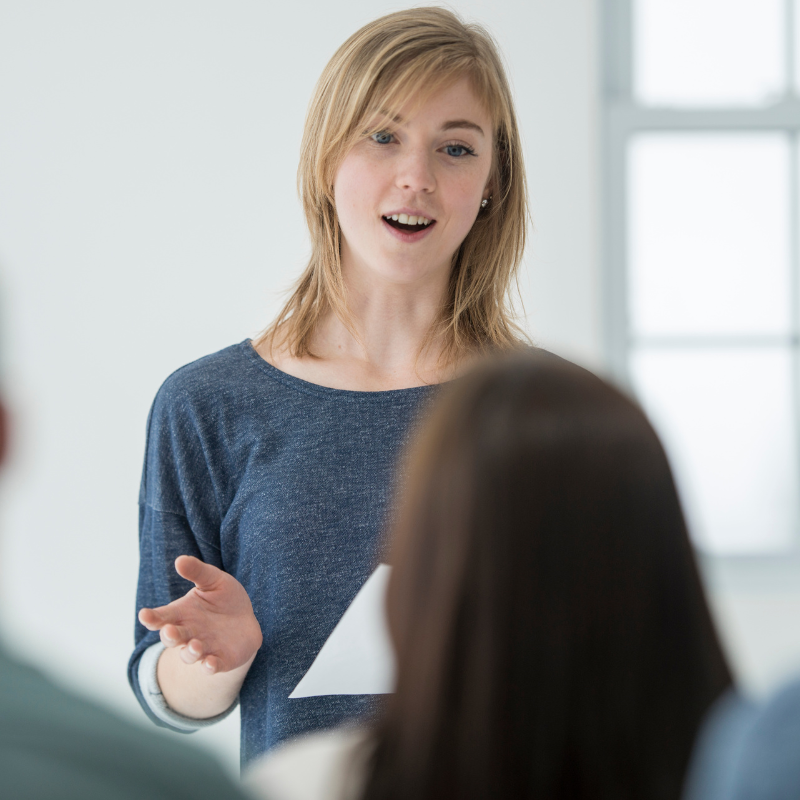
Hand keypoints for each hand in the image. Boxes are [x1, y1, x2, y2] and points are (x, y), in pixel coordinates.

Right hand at [138, 555, 262, 674]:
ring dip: (190, 652)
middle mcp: (188, 633)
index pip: (162, 616)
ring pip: (189, 655)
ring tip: (195, 645)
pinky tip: (210, 663)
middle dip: (170, 636)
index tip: (144, 615)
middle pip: (172, 638)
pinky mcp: (219, 660)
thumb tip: (180, 560)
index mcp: (182, 613)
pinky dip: (209, 667)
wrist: (245, 620)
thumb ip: (198, 571)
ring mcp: (203, 648)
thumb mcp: (213, 580)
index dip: (152, 617)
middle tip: (169, 631)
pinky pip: (211, 666)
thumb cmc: (224, 598)